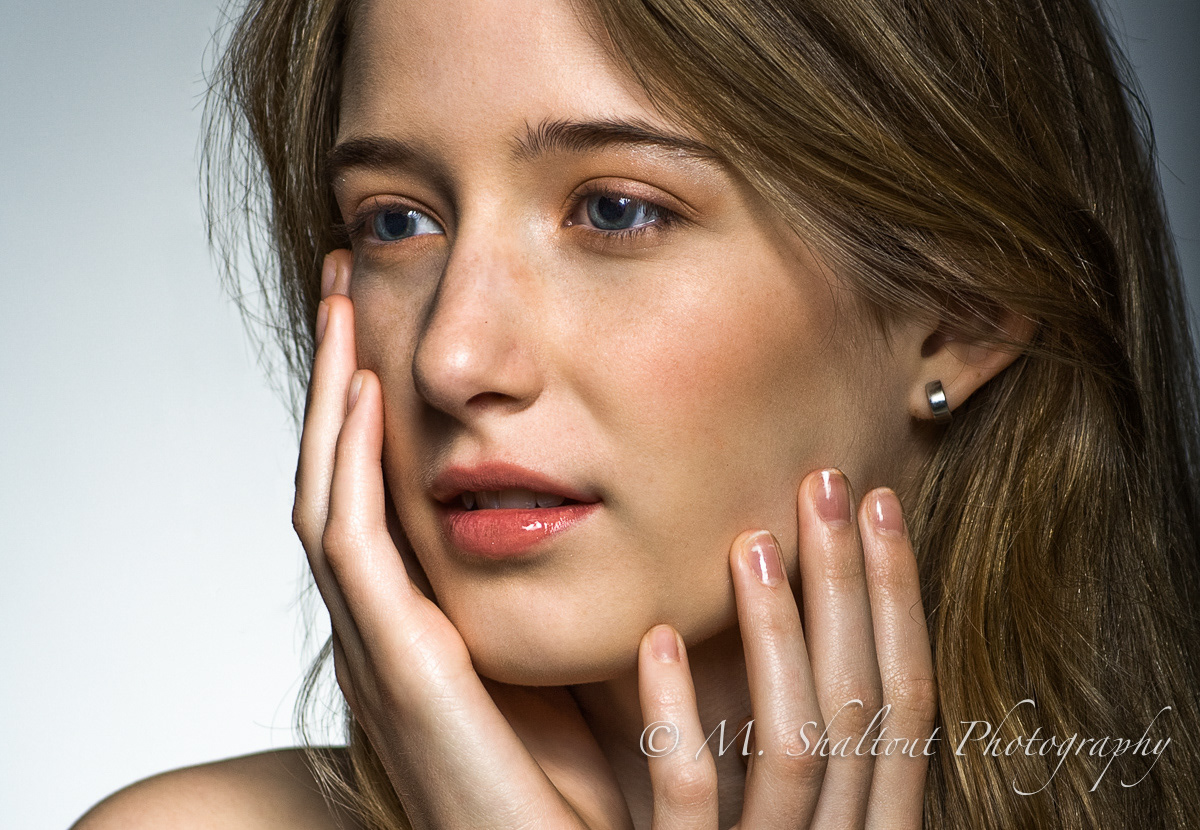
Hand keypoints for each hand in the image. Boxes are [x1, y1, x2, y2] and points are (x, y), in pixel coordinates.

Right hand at [292, 251, 631, 828]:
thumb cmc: (586, 777)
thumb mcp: (579, 658)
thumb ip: (578, 587)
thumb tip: (628, 498)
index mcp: (425, 626)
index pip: (379, 496)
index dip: (375, 410)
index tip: (392, 322)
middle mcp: (386, 630)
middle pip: (337, 481)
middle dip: (335, 382)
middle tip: (344, 286)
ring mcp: (379, 649)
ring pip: (327, 498)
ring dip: (328, 401)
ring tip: (340, 308)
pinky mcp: (397, 669)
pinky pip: (351, 548)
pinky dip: (346, 467)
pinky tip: (361, 393)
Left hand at [637, 471, 934, 828]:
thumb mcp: (784, 809)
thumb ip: (790, 735)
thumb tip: (794, 623)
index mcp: (861, 819)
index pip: (904, 700)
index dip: (901, 599)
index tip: (884, 504)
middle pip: (862, 707)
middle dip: (853, 588)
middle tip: (829, 481)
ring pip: (797, 748)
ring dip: (779, 637)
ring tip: (747, 544)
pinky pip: (694, 803)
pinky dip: (679, 721)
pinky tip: (658, 641)